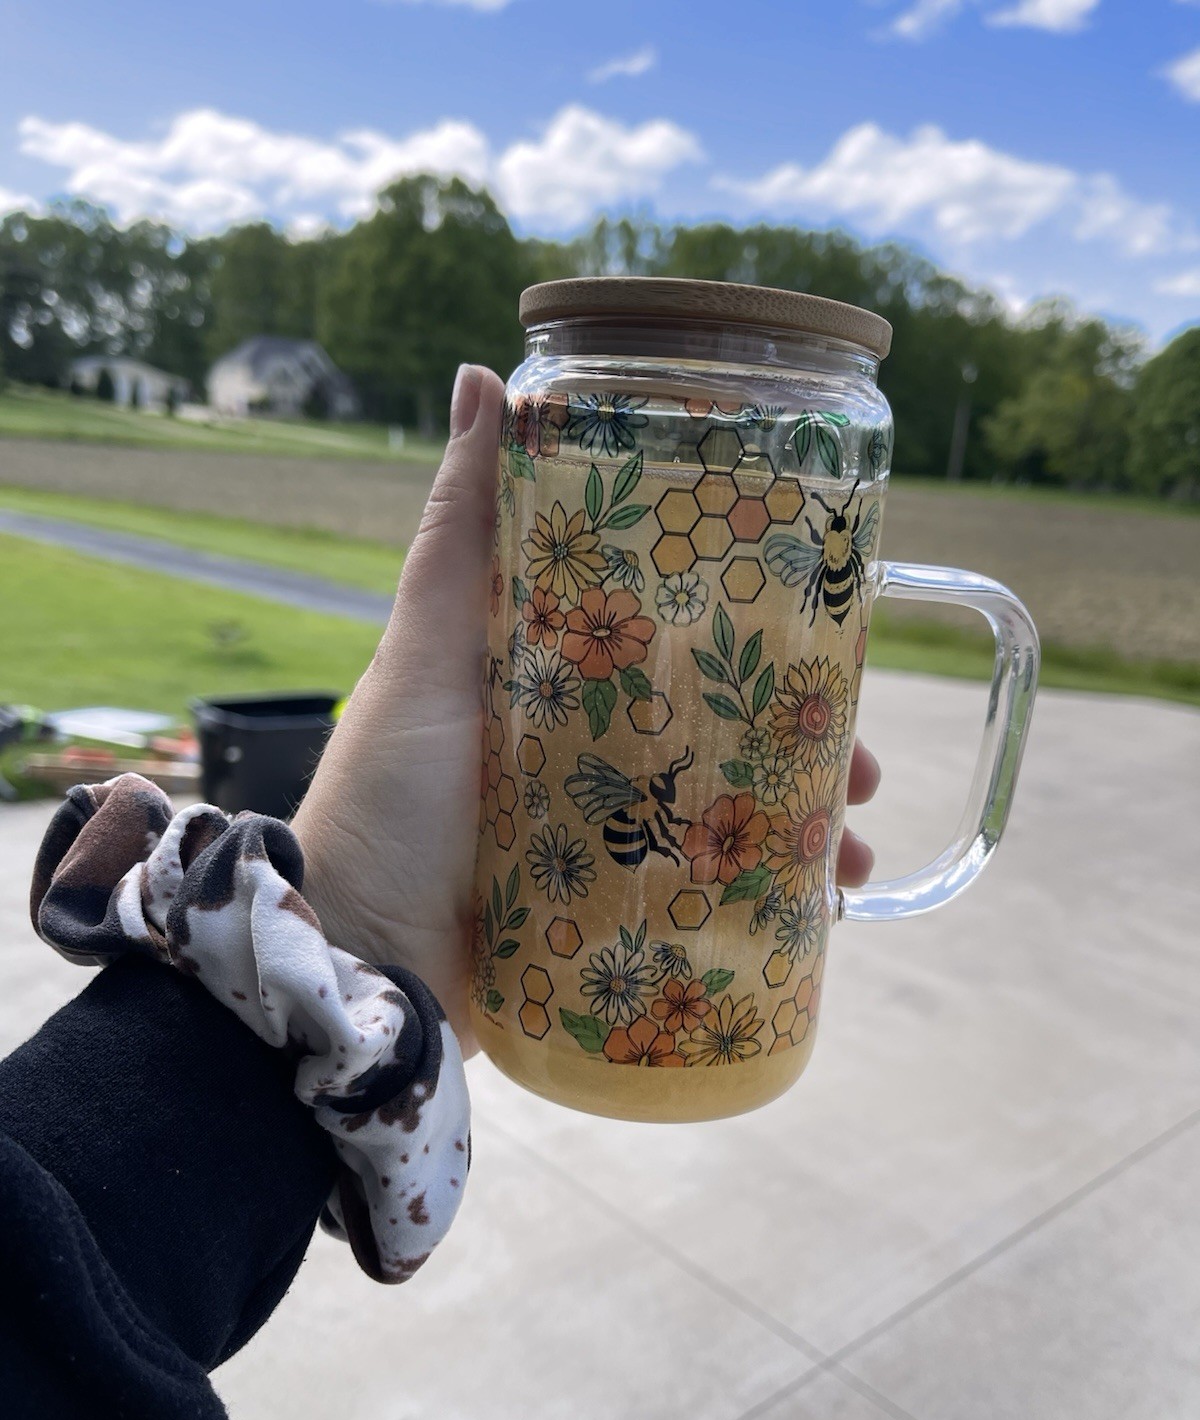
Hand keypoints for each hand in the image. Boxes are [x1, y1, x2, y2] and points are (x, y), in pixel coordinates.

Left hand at [293, 365, 880, 1054]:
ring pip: (730, 821)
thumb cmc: (388, 797)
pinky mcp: (608, 915)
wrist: (357, 955)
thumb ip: (461, 531)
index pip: (683, 644)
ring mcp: (604, 840)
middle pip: (723, 735)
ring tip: (857, 862)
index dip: (761, 643)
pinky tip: (819, 912)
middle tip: (866, 772)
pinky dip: (765, 903)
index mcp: (558, 682)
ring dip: (804, 835)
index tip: (830, 643)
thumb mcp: (424, 653)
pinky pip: (705, 899)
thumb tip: (484, 374)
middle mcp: (589, 754)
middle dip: (808, 750)